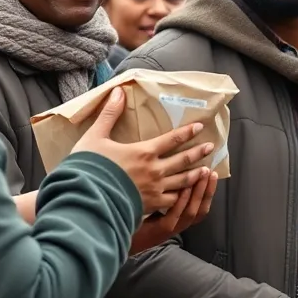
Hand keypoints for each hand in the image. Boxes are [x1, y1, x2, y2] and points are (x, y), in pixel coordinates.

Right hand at [72, 88, 215, 214]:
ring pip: (182, 182)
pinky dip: (183, 197)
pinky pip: (173, 202)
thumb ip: (109, 114)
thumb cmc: (89, 167)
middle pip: (183, 160)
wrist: (86, 199)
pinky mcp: (151, 206)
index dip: (187, 132)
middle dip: (198, 152)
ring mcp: (155, 190)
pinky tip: (187, 196)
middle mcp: (155, 170)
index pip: (172, 139)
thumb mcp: (96, 136)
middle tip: (211, 147)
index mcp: (144, 152)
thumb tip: (118, 91)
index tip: (200, 127)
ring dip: (195, 175)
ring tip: (205, 171)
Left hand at [128, 170, 216, 254]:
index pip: (201, 206)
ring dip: (199, 193)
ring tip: (202, 175)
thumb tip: (170, 170)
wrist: (116, 238)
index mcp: (178, 220)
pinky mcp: (159, 229)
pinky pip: (175, 214)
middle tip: (211, 171)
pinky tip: (184, 187)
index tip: (213, 174)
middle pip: (200, 208)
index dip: (209, 191)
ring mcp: (170, 228)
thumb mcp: (151, 207)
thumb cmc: (131, 220)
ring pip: (191, 211)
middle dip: (207, 190)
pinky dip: (182, 201)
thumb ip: (162, 194)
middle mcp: (178, 225)